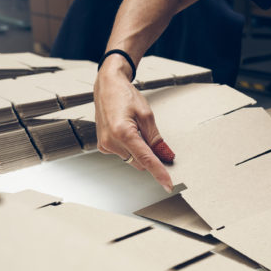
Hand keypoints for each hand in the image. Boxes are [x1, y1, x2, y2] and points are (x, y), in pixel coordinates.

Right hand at [94, 56, 173, 192]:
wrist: (107, 86)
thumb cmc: (124, 95)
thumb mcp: (147, 115)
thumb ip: (156, 139)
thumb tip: (165, 155)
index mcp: (122, 132)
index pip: (146, 159)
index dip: (159, 172)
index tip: (167, 183)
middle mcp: (110, 141)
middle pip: (140, 162)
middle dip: (149, 154)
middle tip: (150, 135)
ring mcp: (105, 145)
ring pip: (132, 159)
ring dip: (138, 149)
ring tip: (134, 127)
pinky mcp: (103, 146)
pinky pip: (123, 154)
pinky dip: (130, 147)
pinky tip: (126, 131)